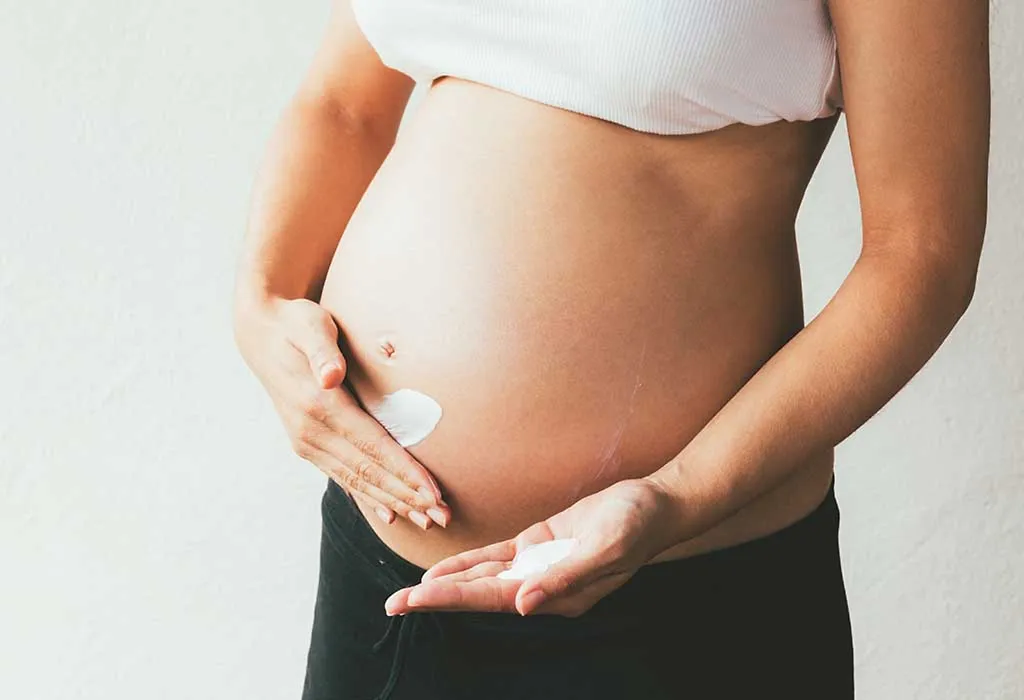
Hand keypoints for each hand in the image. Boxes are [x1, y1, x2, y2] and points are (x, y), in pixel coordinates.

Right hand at [233, 294, 449, 528]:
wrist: (261, 335)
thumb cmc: (296, 323)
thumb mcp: (310, 324)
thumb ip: (323, 350)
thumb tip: (331, 375)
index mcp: (317, 405)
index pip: (372, 447)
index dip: (404, 472)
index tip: (433, 492)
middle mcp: (310, 432)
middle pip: (368, 472)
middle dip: (407, 497)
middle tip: (442, 517)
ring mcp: (307, 443)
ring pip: (357, 481)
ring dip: (393, 503)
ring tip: (427, 521)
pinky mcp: (308, 445)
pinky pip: (343, 477)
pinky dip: (368, 497)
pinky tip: (389, 515)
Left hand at [384, 478, 679, 616]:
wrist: (654, 505)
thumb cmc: (635, 527)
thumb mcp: (605, 550)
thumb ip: (564, 577)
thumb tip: (521, 604)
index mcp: (556, 596)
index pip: (492, 599)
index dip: (451, 599)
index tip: (416, 600)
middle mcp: (540, 587)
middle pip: (477, 594)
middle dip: (435, 598)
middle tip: (393, 604)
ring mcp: (538, 567)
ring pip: (482, 578)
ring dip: (446, 584)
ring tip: (409, 592)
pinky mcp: (538, 546)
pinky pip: (496, 558)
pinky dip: (469, 563)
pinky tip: (444, 570)